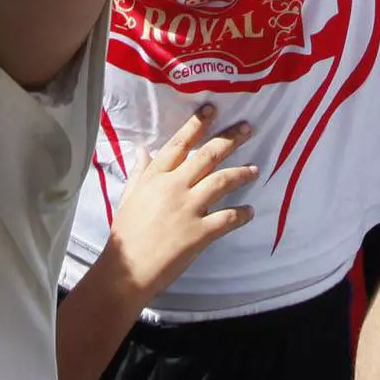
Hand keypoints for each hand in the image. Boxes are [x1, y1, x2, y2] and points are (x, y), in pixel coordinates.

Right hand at [110, 104, 260, 301]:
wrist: (127, 269)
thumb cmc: (125, 234)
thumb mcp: (128, 197)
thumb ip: (139, 172)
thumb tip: (143, 150)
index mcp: (155, 176)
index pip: (179, 143)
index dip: (197, 125)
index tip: (212, 109)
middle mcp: (174, 186)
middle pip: (207, 156)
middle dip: (229, 140)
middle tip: (247, 128)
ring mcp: (189, 208)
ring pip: (222, 181)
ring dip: (241, 173)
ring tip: (255, 170)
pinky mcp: (200, 232)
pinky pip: (228, 218)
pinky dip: (241, 214)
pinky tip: (250, 211)